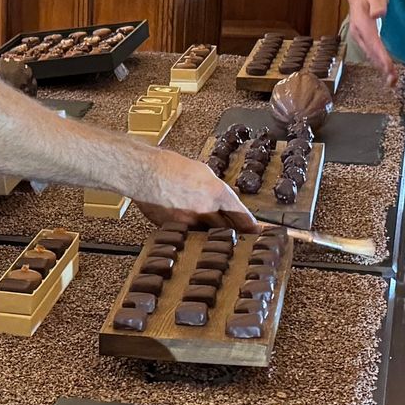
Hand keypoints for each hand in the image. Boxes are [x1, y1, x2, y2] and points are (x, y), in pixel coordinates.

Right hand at [136, 153, 263, 232]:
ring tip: (207, 229)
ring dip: (211, 233)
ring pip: (208, 235)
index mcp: (217, 193)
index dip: (253, 227)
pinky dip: (191, 231)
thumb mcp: (203, 172)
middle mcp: (206, 209)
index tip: (260, 233)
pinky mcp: (174, 229)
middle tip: (239, 237)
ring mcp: (190, 222)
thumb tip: (223, 201)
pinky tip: (186, 224)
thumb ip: (216, 190)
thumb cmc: (170, 166)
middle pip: (228, 230)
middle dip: (234, 233)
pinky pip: (189, 234)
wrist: (144, 172)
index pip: (242, 216)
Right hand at [346, 0, 399, 88]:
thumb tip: (378, 14)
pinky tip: (384, 67)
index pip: (374, 44)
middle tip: (393, 82)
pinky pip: (370, 52)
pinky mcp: (362, 36)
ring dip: (379, 67)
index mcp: (363, 24)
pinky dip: (377, 61)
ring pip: (370, 55)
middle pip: (371, 54)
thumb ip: (378, 3)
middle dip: (382, 68)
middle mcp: (358, 33)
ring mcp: (358, 35)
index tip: (390, 70)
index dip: (382, 58)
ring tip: (390, 79)